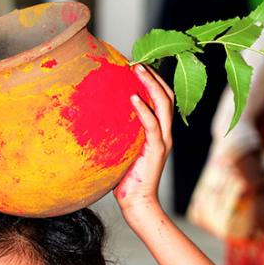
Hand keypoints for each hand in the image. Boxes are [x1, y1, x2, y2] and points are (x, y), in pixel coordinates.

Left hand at [114, 64, 172, 219]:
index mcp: (159, 131)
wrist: (136, 202)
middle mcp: (165, 133)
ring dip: (150, 84)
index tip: (135, 66)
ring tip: (136, 69)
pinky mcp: (157, 150)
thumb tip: (96, 117)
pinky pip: (152, 125)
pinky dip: (143, 109)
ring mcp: (162, 140)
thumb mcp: (122, 150)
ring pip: (164, 104)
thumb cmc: (125, 179)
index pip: (163, 98)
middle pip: (167, 95)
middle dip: (154, 75)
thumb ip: (118, 133)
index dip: (153, 79)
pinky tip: (133, 97)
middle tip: (135, 62)